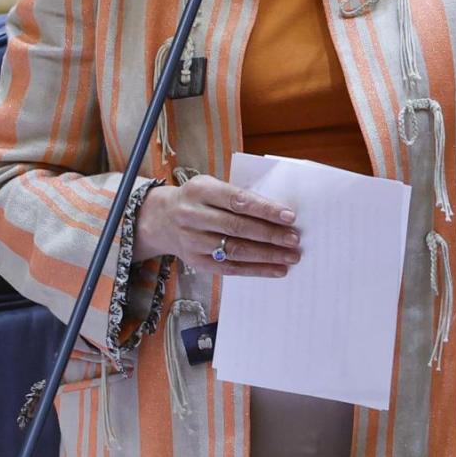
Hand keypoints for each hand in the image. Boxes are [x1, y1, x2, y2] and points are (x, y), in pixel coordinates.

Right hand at [134, 175, 300, 276]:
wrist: (161, 219)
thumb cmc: (197, 200)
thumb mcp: (211, 186)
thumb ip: (238, 196)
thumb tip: (278, 212)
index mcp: (200, 190)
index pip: (236, 200)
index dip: (264, 209)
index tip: (289, 216)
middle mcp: (193, 215)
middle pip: (237, 227)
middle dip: (270, 234)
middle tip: (294, 239)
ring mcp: (193, 241)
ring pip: (235, 250)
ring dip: (267, 255)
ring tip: (290, 256)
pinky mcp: (196, 261)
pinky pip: (231, 268)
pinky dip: (256, 270)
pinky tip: (276, 269)